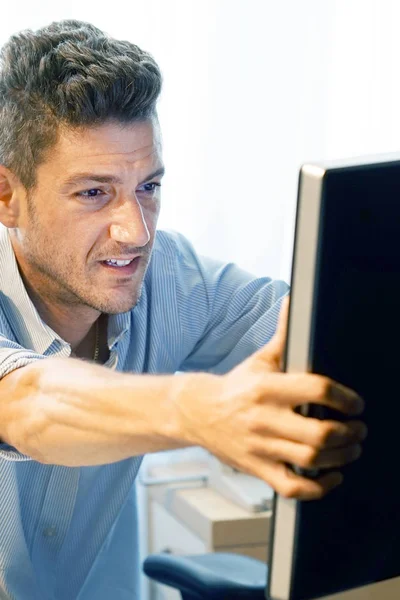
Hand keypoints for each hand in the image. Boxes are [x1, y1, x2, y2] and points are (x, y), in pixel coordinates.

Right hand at [180, 297, 366, 500]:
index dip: (345, 398)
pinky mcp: (257, 468)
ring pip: (310, 460)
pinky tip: (332, 476)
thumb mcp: (260, 359)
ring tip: (351, 448)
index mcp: (268, 388)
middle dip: (349, 433)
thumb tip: (294, 300)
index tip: (356, 403)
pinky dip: (318, 487)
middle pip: (319, 433)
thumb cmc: (235, 386)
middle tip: (359, 429)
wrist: (197, 413)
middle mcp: (264, 418)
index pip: (316, 390)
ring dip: (341, 457)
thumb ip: (283, 334)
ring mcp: (260, 447)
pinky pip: (292, 487)